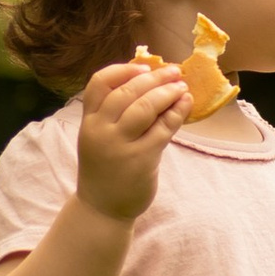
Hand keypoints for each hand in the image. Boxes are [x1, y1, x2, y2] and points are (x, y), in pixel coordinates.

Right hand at [72, 57, 189, 223]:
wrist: (101, 209)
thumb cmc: (105, 168)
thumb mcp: (99, 137)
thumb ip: (114, 113)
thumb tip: (150, 82)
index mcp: (88, 121)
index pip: (99, 83)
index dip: (123, 70)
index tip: (143, 66)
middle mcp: (100, 130)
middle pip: (128, 92)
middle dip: (154, 78)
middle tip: (174, 71)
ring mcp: (120, 145)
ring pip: (146, 107)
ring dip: (167, 92)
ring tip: (182, 87)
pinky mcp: (141, 159)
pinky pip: (163, 129)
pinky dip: (176, 113)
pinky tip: (185, 105)